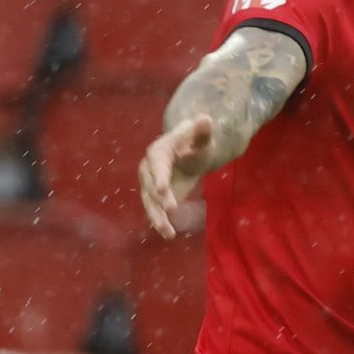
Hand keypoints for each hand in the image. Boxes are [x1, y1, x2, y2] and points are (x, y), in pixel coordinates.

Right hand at [138, 116, 216, 238]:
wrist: (188, 152)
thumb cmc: (195, 143)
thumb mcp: (202, 138)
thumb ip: (202, 132)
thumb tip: (205, 118)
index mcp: (158, 152)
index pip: (157, 165)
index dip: (159, 178)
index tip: (164, 190)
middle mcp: (148, 168)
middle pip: (150, 185)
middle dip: (159, 199)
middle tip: (171, 210)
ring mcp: (150, 183)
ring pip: (149, 202)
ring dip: (157, 217)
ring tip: (168, 233)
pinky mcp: (156, 196)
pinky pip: (155, 210)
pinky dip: (160, 222)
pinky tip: (168, 235)